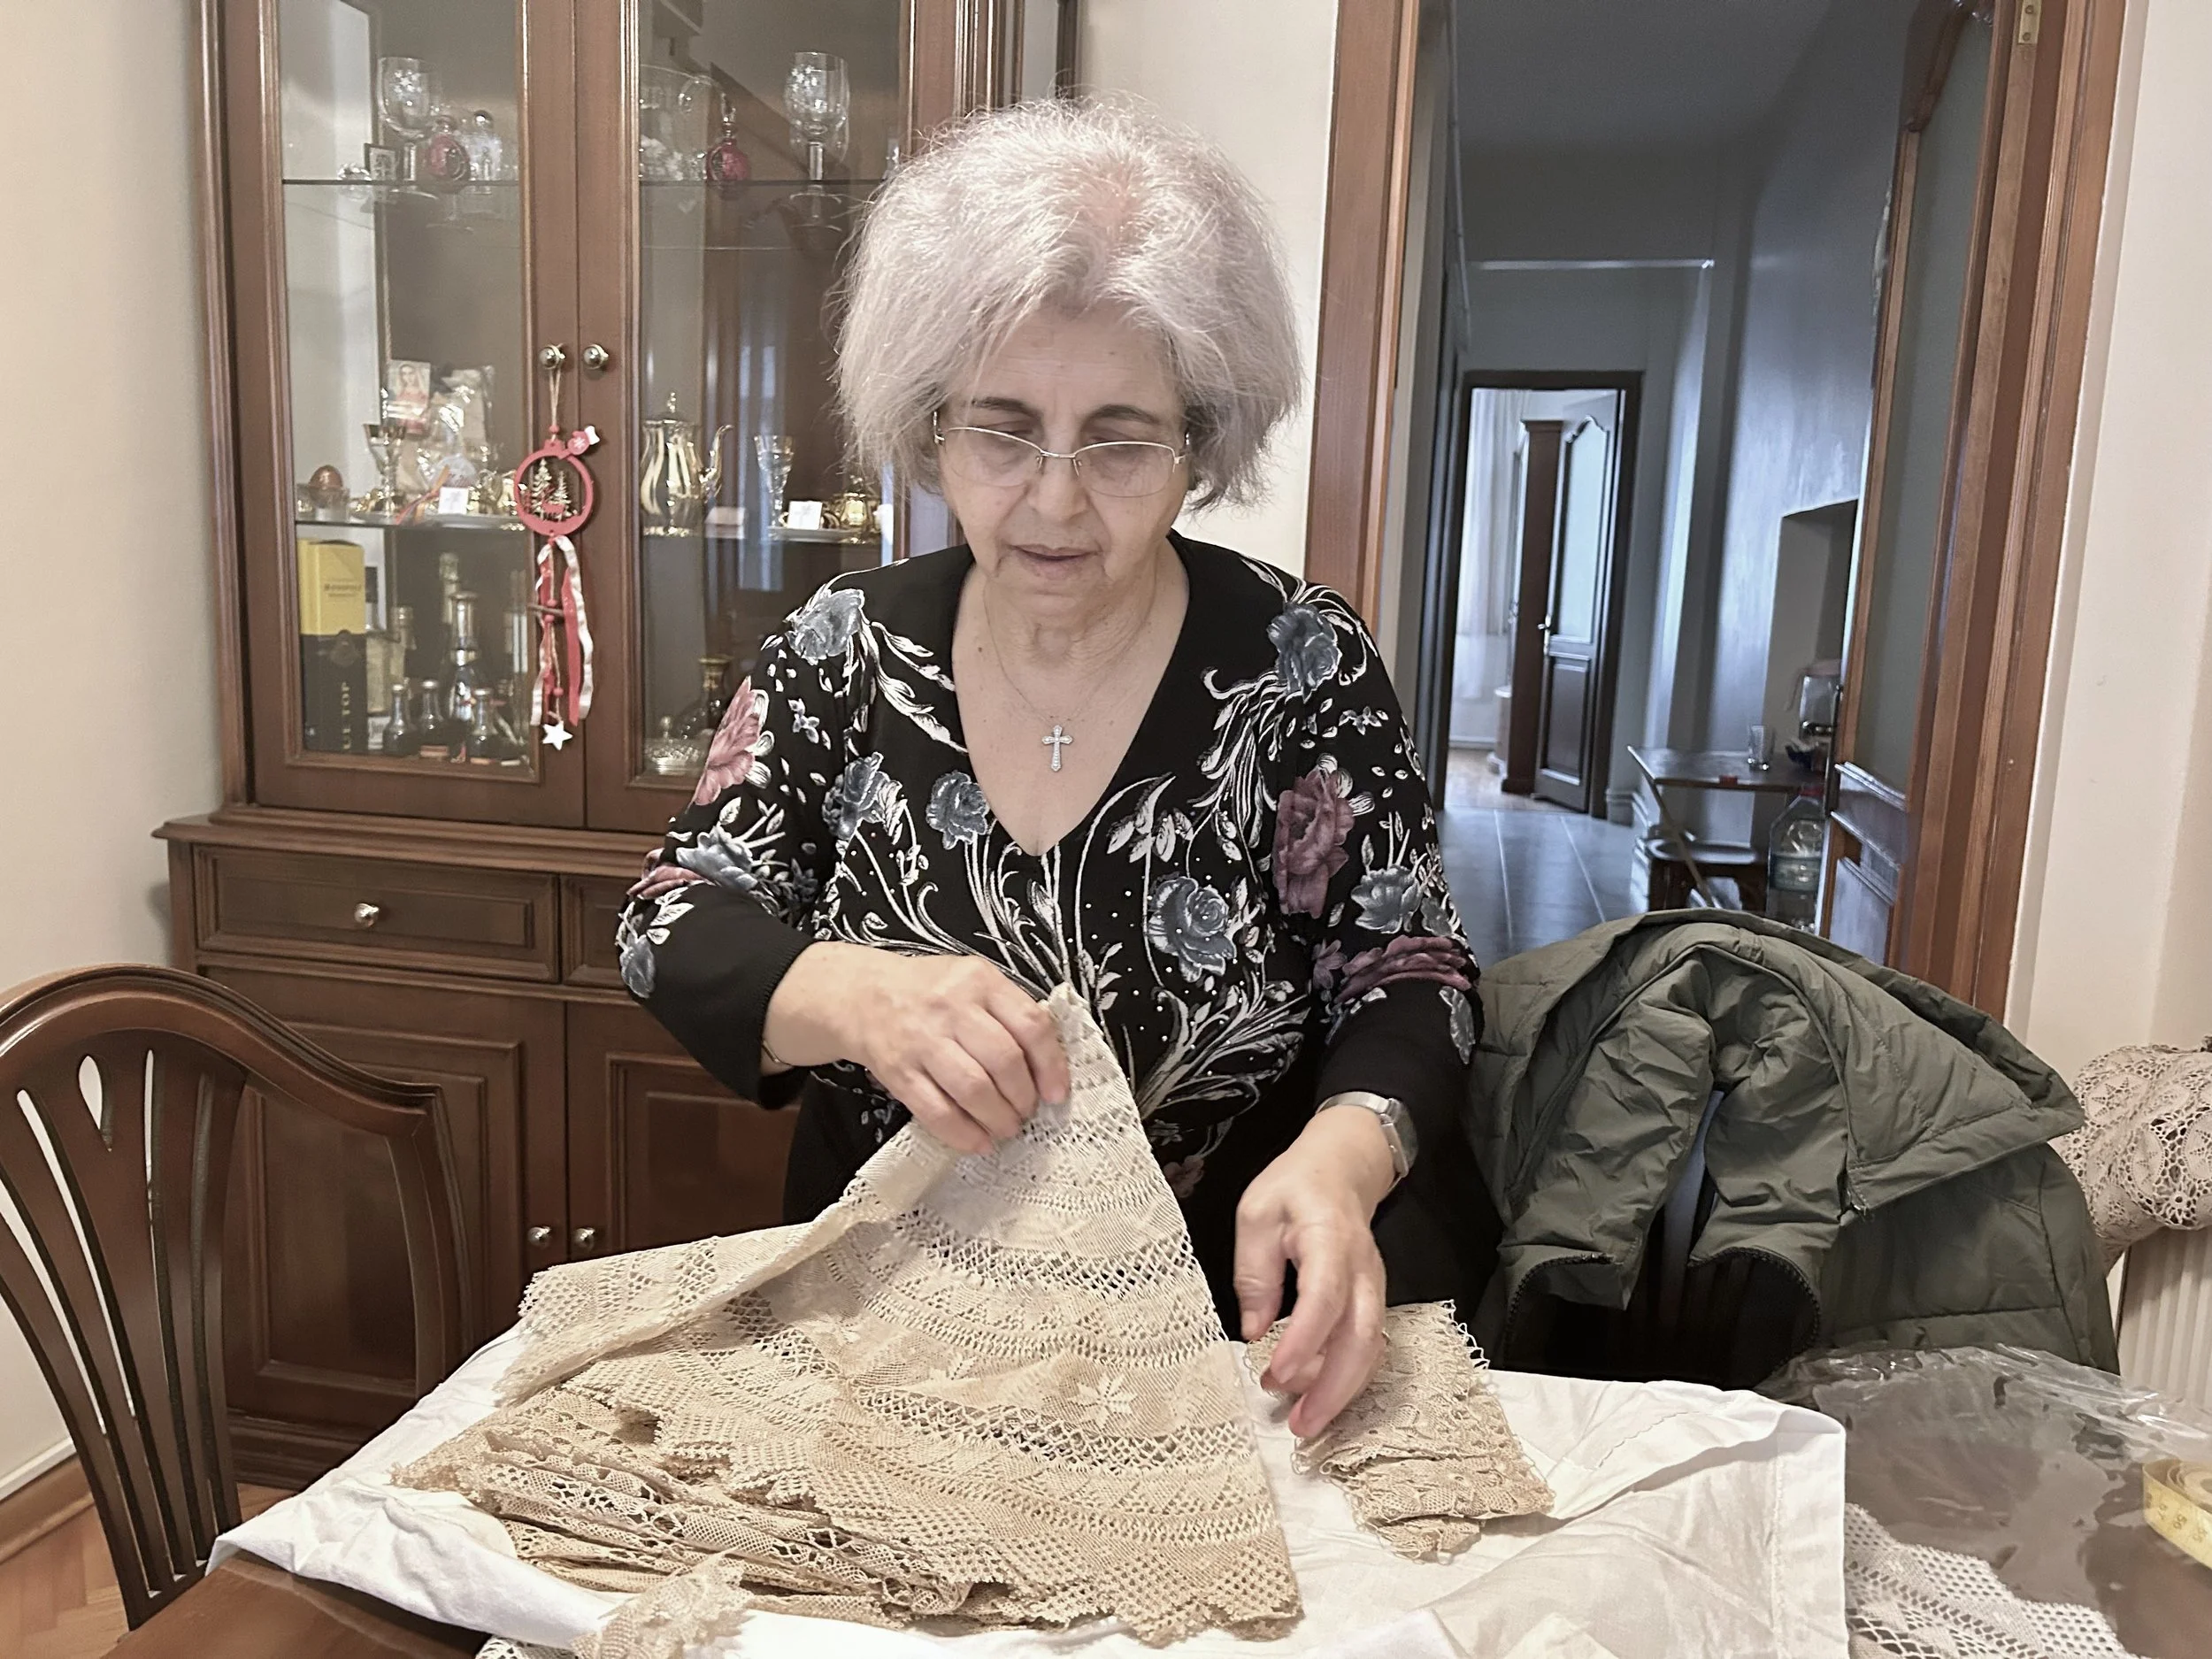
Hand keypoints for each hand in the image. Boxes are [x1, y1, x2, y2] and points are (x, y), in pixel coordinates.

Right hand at [767, 945, 1068, 1155]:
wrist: (863, 995)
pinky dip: (963, 1134)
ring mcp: (922, 1040)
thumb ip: (1008, 1012)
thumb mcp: (973, 981)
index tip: (1057, 1093)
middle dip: (1023, 1098)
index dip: (1051, 1066)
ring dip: (997, 1118)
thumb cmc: (928, 992)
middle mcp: (951, 1007)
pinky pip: (936, 1111)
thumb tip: (1048, 1065)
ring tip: (1005, 1127)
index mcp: (979, 981)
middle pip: (1004, 1061)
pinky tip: (977, 1141)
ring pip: (973, 1089)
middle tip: (1027, 1112)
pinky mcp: (899, 1071)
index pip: (1030, 1025)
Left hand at [1232, 1106, 1395, 1436]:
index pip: (1324, 1297)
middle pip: (1360, 1337)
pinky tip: (1315, 1396)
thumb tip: (1253, 1331)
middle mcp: (1362, 1269)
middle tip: (1299, 1423)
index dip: (1304, 1341)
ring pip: (1370, 1349)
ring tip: (1302, 1419)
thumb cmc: (1295, 1187)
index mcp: (1329, 1238)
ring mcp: (1373, 1288)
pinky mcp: (1371, 1302)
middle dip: (1332, 1387)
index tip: (1276, 1373)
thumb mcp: (1255, 1214)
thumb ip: (1254, 1273)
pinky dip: (1347, 1378)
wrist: (1341, 1167)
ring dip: (1340, 1391)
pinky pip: (1368, 1346)